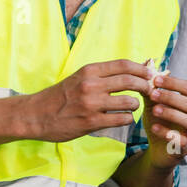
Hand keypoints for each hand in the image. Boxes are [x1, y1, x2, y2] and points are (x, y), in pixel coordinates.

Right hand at [23, 60, 152, 141]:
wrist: (36, 115)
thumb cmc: (60, 96)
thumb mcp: (79, 78)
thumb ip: (102, 75)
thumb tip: (132, 69)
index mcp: (89, 71)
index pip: (124, 64)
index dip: (142, 69)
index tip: (150, 74)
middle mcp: (91, 85)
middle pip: (130, 80)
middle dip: (146, 85)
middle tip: (150, 90)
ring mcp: (91, 104)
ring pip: (129, 101)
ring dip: (136, 105)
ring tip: (132, 106)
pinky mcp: (91, 122)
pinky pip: (121, 119)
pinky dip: (127, 118)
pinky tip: (123, 118)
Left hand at [142, 73, 186, 168]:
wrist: (157, 149)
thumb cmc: (159, 122)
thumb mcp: (152, 104)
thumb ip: (150, 88)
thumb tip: (144, 66)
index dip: (174, 83)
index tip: (155, 79)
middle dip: (172, 97)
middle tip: (153, 94)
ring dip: (172, 114)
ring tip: (154, 110)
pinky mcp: (185, 148)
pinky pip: (182, 141)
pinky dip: (168, 133)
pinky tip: (155, 128)